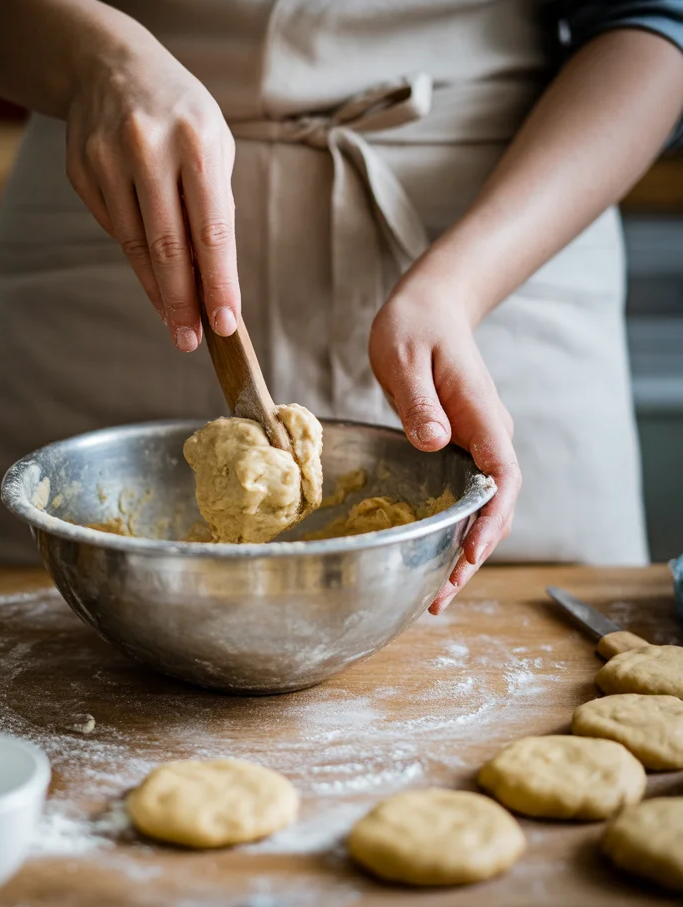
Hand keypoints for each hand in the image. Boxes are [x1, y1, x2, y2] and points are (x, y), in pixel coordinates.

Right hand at [65, 20, 238, 350]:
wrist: (108, 64)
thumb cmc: (180, 113)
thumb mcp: (213, 143)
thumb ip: (214, 204)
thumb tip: (212, 278)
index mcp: (196, 143)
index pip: (211, 229)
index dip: (218, 283)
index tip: (226, 324)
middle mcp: (148, 149)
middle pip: (168, 246)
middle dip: (182, 301)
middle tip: (192, 341)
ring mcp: (107, 160)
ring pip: (135, 244)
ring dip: (158, 290)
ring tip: (176, 324)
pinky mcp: (81, 171)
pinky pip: (114, 228)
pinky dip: (137, 258)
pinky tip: (153, 278)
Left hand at [369, 277, 520, 613]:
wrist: (428, 308)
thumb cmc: (414, 326)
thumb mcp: (405, 357)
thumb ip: (420, 401)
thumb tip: (435, 441)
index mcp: (480, 416)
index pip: (502, 478)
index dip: (490, 522)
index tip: (470, 554)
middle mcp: (486, 436)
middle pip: (495, 507)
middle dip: (473, 556)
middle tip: (441, 598)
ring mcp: (475, 444)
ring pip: (481, 509)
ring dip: (462, 552)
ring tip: (434, 596)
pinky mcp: (458, 448)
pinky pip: (462, 498)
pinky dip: (451, 532)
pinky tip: (428, 558)